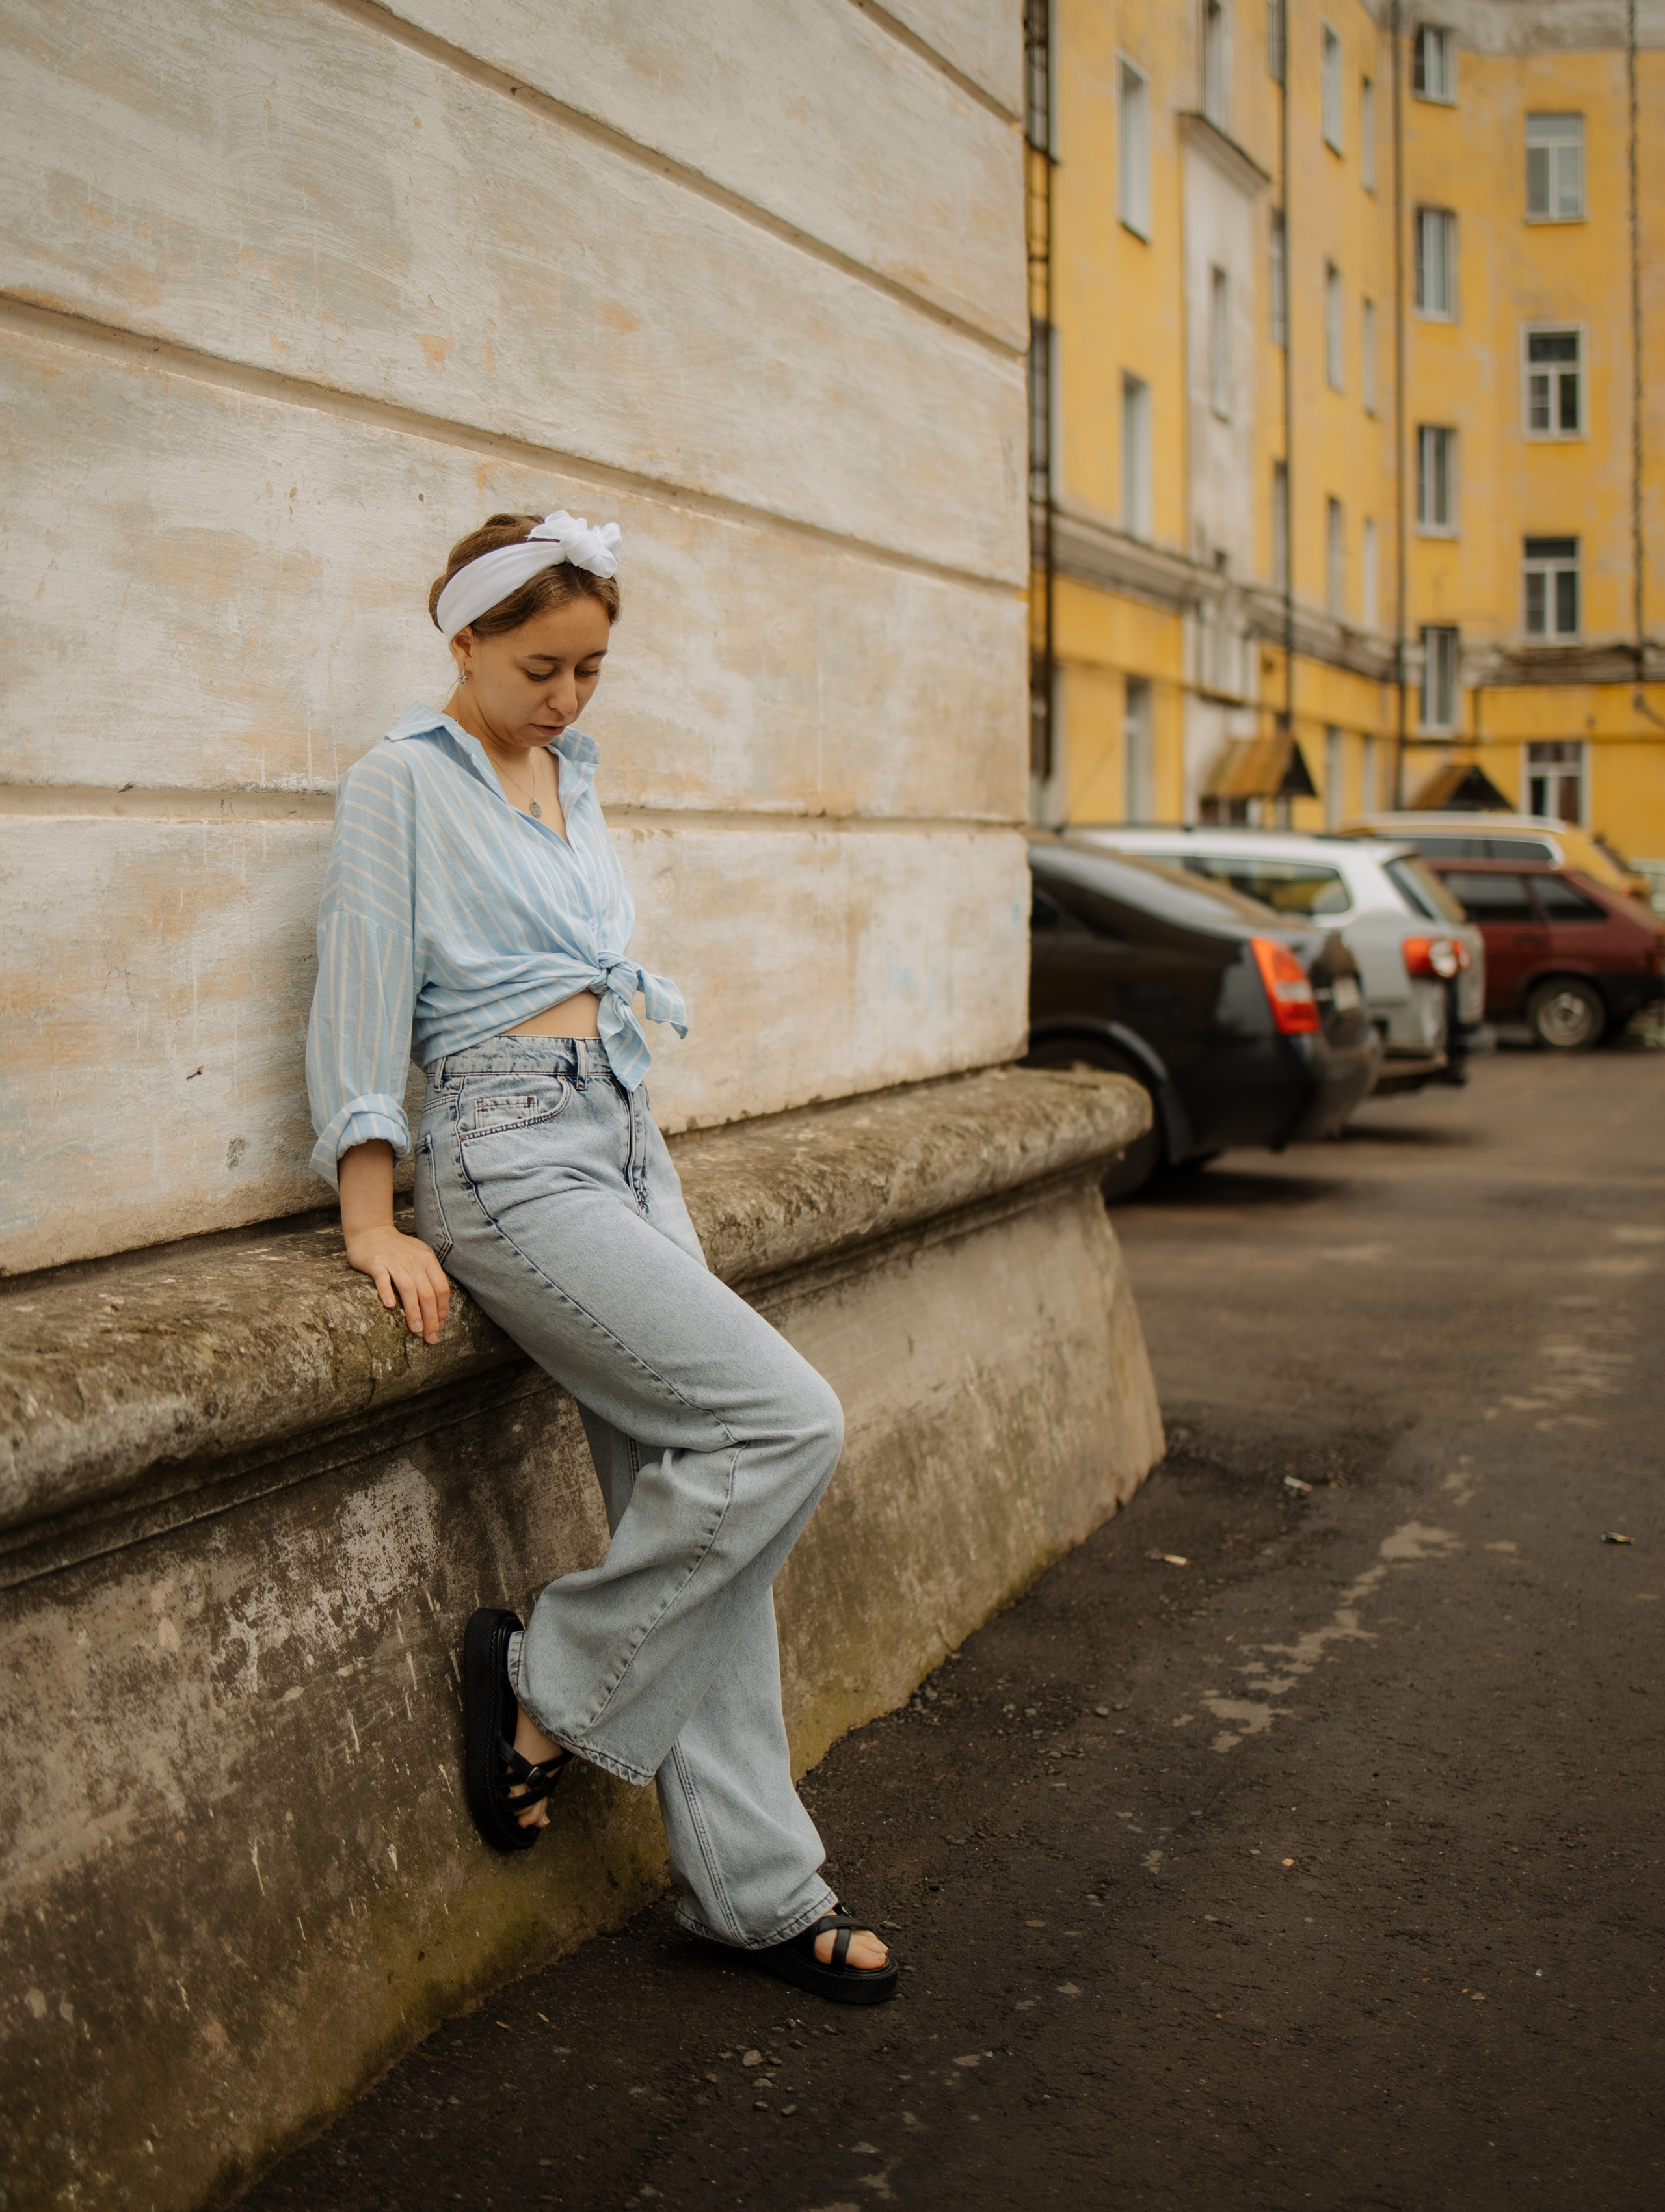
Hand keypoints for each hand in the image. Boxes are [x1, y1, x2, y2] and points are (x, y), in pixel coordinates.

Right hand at [344, 1224, 450, 1344]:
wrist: (371, 1231)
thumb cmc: (398, 1250)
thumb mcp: (420, 1257)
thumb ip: (429, 1277)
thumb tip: (438, 1309)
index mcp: (428, 1260)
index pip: (441, 1288)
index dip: (442, 1310)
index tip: (440, 1327)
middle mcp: (414, 1261)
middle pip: (427, 1293)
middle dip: (431, 1318)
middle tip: (431, 1338)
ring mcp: (394, 1261)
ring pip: (408, 1289)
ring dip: (414, 1311)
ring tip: (416, 1330)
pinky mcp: (376, 1263)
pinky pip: (383, 1279)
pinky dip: (387, 1293)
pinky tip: (390, 1307)